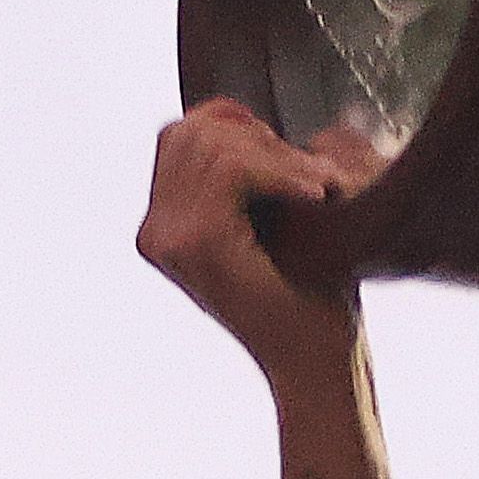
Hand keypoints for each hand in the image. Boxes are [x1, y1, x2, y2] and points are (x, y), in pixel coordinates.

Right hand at [139, 99, 380, 387]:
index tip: (294, 155)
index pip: (180, 135)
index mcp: (164, 226)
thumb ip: (245, 177)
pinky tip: (320, 195)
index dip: (236, 123)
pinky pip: (231, 169)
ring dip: (280, 156)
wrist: (318, 365)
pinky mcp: (196, 242)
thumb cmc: (311, 298)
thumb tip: (238, 112)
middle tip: (314, 172)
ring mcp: (168, 238)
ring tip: (324, 186)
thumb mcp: (273, 224)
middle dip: (258, 137)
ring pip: (211, 145)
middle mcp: (154, 232)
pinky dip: (282, 172)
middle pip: (189, 130)